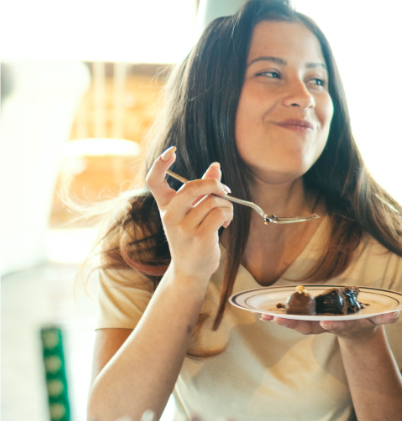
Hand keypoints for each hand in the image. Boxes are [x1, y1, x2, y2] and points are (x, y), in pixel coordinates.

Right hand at [144, 147, 233, 281]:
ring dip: (226, 204)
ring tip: (225, 215)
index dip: (160, 164)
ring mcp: (183, 227)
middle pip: (191, 187)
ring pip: (212, 201)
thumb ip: (203, 188)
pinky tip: (225, 223)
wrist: (191, 269)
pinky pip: (220, 213)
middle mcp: (170, 215)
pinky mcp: (199, 237)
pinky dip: (228, 215)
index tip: (171, 151)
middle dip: (213, 184)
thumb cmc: (193, 235)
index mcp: (165, 206)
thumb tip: (216, 165)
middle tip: (224, 190)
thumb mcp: (193, 211)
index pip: (154, 182)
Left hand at [260, 311, 401, 339]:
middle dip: (294, 324)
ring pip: (298, 324)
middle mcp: (329, 326)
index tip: (325, 322)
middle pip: (311, 327)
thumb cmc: (367, 321)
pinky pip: (292, 319)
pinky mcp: (310, 320)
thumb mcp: (379, 319)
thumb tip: (396, 315)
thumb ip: (386, 317)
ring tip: (266, 317)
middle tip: (278, 320)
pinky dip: (279, 317)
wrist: (356, 330)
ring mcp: (318, 324)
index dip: (333, 324)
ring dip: (282, 322)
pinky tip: (263, 313)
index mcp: (346, 325)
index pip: (340, 325)